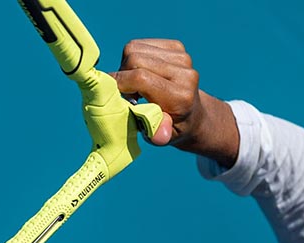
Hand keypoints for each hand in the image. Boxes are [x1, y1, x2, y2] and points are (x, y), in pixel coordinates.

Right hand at [110, 39, 238, 166]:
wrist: (193, 115)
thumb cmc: (171, 129)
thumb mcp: (163, 139)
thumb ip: (157, 135)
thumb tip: (158, 134)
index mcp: (180, 97)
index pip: (140, 78)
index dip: (118, 83)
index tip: (110, 94)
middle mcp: (184, 73)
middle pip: (134, 58)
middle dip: (121, 75)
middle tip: (125, 93)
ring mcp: (182, 57)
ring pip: (134, 48)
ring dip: (125, 66)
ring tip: (133, 84)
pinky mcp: (176, 47)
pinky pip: (140, 44)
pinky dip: (133, 57)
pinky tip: (141, 72)